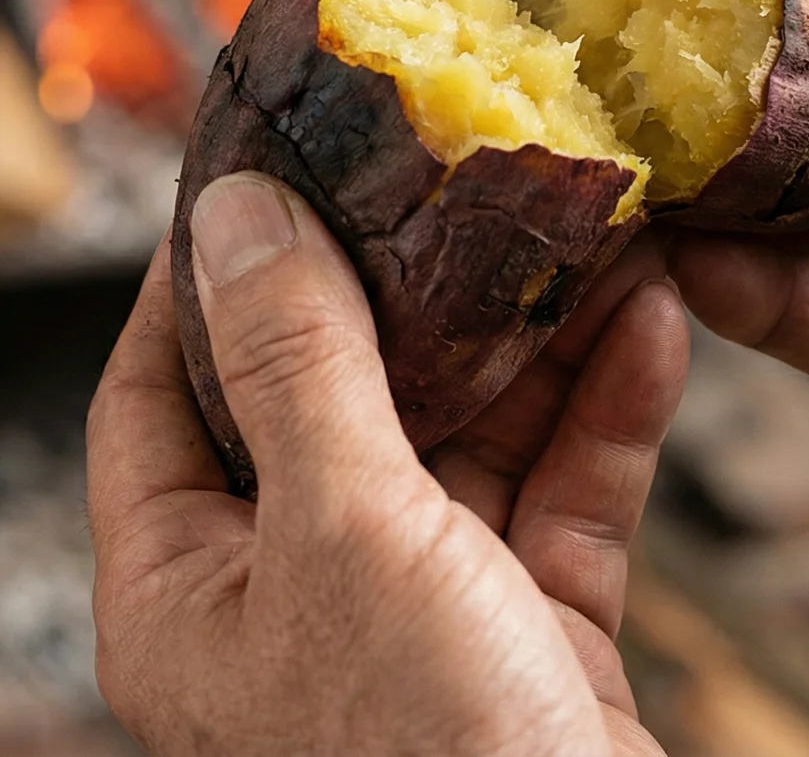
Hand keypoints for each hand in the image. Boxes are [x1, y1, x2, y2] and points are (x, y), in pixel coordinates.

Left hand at [88, 172, 687, 756]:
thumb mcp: (344, 533)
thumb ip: (296, 365)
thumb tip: (231, 216)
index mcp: (185, 592)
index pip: (159, 390)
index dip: (205, 273)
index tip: (264, 164)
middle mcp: (289, 604)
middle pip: (331, 401)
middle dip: (406, 290)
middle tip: (449, 171)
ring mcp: (413, 625)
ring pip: (463, 443)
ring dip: (529, 343)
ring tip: (583, 227)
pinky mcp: (527, 644)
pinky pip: (559, 504)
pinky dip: (602, 421)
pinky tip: (649, 330)